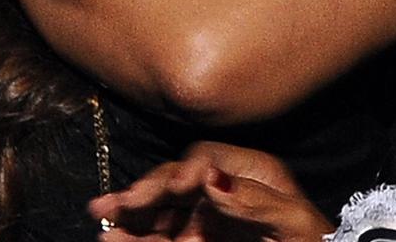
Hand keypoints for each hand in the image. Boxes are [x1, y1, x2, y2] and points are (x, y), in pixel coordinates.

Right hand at [89, 142, 333, 241]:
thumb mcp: (294, 222)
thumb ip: (253, 199)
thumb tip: (209, 178)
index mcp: (247, 173)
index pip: (204, 161)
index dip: (184, 171)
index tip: (174, 187)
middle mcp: (222, 191)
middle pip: (174, 183)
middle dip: (143, 191)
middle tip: (115, 203)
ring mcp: (208, 219)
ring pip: (161, 212)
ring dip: (131, 214)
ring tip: (101, 216)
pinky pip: (163, 238)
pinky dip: (138, 238)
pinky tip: (113, 237)